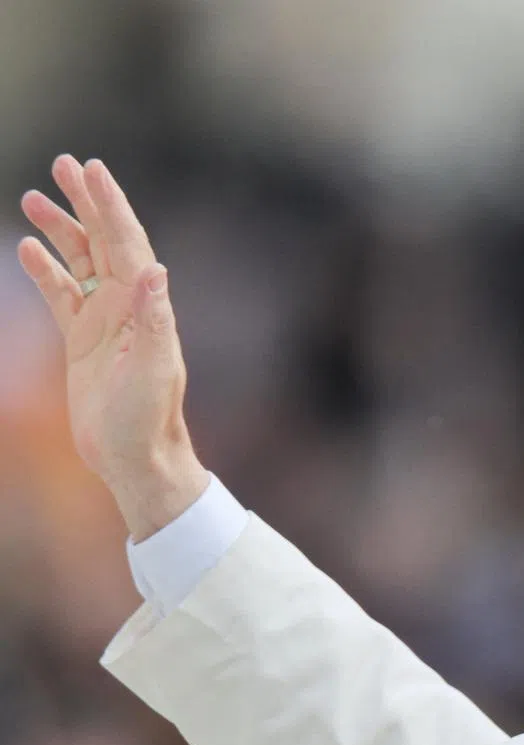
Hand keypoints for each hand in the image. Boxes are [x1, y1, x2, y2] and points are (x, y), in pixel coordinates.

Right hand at [17, 155, 207, 539]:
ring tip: (35, 198)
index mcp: (146, 310)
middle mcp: (128, 310)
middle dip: (86, 204)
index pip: (128, 245)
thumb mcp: (154, 369)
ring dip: (61, 231)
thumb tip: (154, 268)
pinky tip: (27, 249)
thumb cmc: (149, 418)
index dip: (112, 206)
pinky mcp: (82, 342)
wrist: (135, 458)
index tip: (93, 169)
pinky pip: (61, 296)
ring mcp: (104, 323)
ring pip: (80, 264)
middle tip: (65, 164)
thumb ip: (154, 319)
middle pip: (105, 243)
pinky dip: (46, 271)